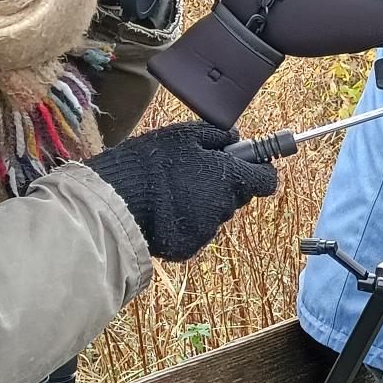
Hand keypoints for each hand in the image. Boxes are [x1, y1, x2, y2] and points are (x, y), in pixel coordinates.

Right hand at [84, 121, 278, 260]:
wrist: (115, 200)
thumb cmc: (150, 161)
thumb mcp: (184, 134)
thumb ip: (217, 135)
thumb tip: (237, 138)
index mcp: (231, 178)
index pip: (267, 180)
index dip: (259, 170)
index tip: (249, 165)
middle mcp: (225, 208)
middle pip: (237, 197)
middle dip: (224, 185)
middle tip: (195, 173)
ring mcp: (206, 231)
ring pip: (214, 214)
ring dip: (202, 203)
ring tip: (170, 192)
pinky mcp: (188, 248)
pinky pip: (194, 233)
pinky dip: (184, 223)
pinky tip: (162, 212)